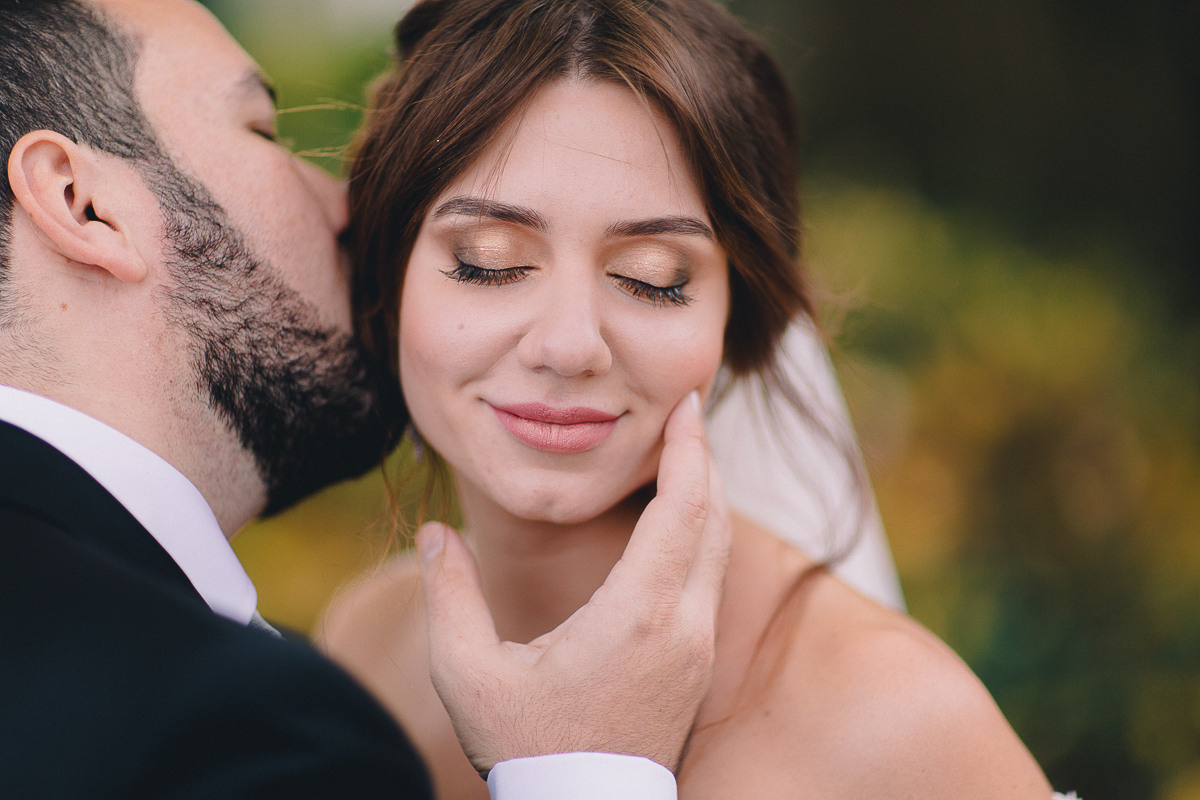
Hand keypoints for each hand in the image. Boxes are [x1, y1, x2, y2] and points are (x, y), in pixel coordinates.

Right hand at [416, 391, 730, 775]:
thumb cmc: (528, 748)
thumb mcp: (469, 676)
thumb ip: (448, 597)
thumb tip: (434, 536)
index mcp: (639, 615)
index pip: (683, 508)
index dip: (690, 449)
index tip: (687, 405)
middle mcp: (685, 625)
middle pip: (713, 518)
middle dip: (703, 457)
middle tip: (685, 412)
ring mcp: (697, 647)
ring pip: (719, 548)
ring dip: (705, 495)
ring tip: (681, 454)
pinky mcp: (696, 664)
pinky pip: (712, 577)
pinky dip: (700, 532)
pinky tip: (675, 520)